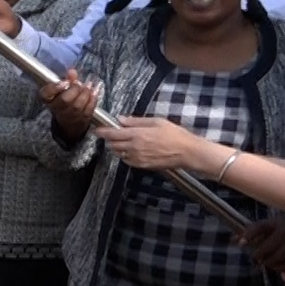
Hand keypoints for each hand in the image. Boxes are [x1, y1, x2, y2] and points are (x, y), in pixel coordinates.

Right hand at [39, 70, 99, 140]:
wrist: (68, 124)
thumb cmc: (64, 102)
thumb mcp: (62, 91)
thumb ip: (68, 80)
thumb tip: (73, 71)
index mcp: (48, 100)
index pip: (45, 94)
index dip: (54, 87)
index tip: (64, 82)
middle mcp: (56, 109)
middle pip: (65, 100)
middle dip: (75, 89)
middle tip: (78, 84)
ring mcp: (69, 117)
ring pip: (78, 105)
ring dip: (85, 94)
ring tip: (88, 87)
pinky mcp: (81, 121)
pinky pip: (88, 110)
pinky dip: (92, 100)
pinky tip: (94, 93)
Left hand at [94, 116, 220, 173]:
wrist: (187, 152)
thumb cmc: (175, 134)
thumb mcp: (156, 121)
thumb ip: (136, 121)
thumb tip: (121, 119)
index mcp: (137, 134)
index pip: (112, 134)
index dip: (102, 132)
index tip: (97, 130)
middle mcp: (134, 147)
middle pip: (113, 145)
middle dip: (110, 140)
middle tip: (113, 134)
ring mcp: (137, 158)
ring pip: (119, 154)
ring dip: (117, 148)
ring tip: (124, 142)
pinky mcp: (142, 166)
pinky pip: (127, 161)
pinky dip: (125, 156)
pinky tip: (133, 151)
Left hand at [240, 217, 284, 273]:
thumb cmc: (280, 229)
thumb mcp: (267, 226)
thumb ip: (250, 232)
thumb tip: (233, 240)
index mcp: (274, 222)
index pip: (259, 226)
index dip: (248, 234)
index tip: (241, 243)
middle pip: (266, 247)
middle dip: (257, 255)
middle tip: (255, 258)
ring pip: (276, 258)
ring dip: (268, 262)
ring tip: (265, 262)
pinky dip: (279, 268)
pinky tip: (276, 266)